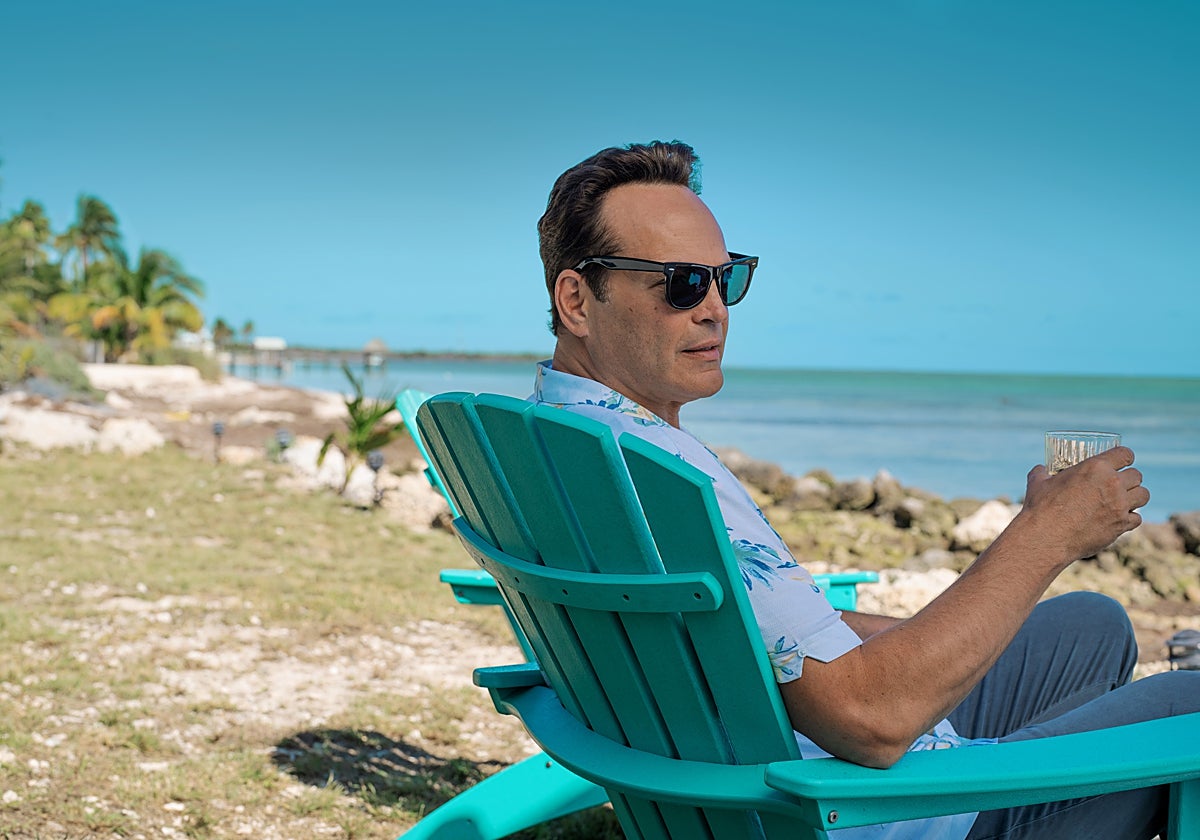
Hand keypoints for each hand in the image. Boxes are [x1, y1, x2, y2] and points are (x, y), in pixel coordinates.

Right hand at [1022, 446, 1148, 563]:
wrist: (1046, 537)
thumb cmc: (1040, 508)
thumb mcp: (1038, 483)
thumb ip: (1043, 472)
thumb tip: (1041, 468)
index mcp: (1095, 467)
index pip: (1125, 454)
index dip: (1125, 456)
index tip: (1123, 461)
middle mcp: (1112, 483)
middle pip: (1137, 475)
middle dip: (1130, 478)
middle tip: (1121, 483)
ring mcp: (1120, 505)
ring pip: (1144, 495)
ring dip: (1135, 497)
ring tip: (1125, 500)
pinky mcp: (1121, 525)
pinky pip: (1137, 518)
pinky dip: (1129, 518)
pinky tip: (1119, 519)